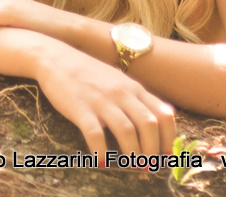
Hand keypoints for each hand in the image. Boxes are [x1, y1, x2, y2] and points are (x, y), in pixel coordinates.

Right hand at [35, 42, 176, 156]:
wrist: (55, 58)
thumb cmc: (88, 72)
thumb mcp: (118, 80)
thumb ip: (137, 97)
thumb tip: (159, 118)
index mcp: (134, 88)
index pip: (163, 113)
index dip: (169, 137)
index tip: (166, 155)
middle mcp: (121, 93)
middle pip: (148, 125)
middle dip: (152, 150)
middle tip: (149, 166)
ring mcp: (101, 100)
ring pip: (126, 131)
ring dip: (133, 154)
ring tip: (132, 167)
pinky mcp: (80, 108)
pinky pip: (96, 134)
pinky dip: (102, 151)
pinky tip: (102, 161)